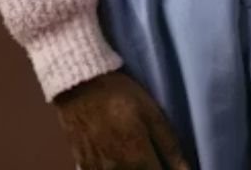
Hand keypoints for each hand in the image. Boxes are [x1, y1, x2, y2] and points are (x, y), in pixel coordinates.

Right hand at [53, 69, 190, 169]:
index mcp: (138, 160)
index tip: (172, 165)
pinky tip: (118, 158)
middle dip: (152, 168)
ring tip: (138, 155)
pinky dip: (115, 168)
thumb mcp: (151, 113)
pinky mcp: (83, 169)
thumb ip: (169, 146)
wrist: (78, 88)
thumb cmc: (120, 96)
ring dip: (135, 168)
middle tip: (155, 157)